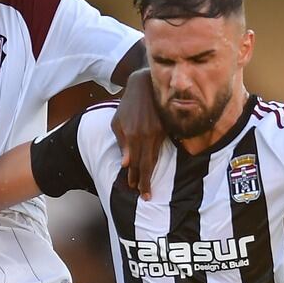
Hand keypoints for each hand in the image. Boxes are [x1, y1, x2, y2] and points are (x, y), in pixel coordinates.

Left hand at [113, 74, 165, 198]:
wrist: (145, 86)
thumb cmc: (127, 105)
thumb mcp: (118, 123)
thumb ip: (122, 143)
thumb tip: (127, 164)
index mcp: (133, 135)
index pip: (136, 163)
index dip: (136, 177)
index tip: (134, 189)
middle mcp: (146, 136)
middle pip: (147, 164)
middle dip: (145, 181)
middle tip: (145, 196)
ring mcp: (158, 133)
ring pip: (155, 158)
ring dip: (151, 173)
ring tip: (147, 186)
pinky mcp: (165, 129)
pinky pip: (160, 149)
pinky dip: (156, 160)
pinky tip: (154, 167)